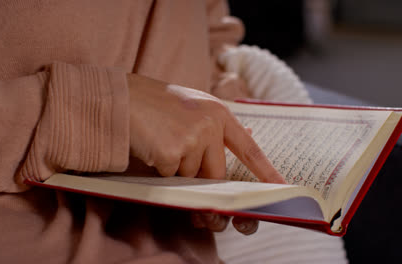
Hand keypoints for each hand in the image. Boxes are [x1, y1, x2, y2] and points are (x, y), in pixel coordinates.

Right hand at [127, 74, 284, 234]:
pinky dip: (159, 170)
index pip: (248, 149)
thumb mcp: (192, 106)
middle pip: (216, 174)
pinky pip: (170, 177)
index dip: (266, 171)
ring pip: (190, 177)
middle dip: (203, 185)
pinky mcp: (171, 152)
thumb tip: (251, 136)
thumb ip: (218, 125)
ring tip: (160, 144)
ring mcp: (192, 138)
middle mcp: (210, 125)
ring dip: (175, 171)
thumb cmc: (153, 103)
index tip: (282, 188)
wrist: (118, 98)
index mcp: (218, 114)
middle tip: (192, 186)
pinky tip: (150, 147)